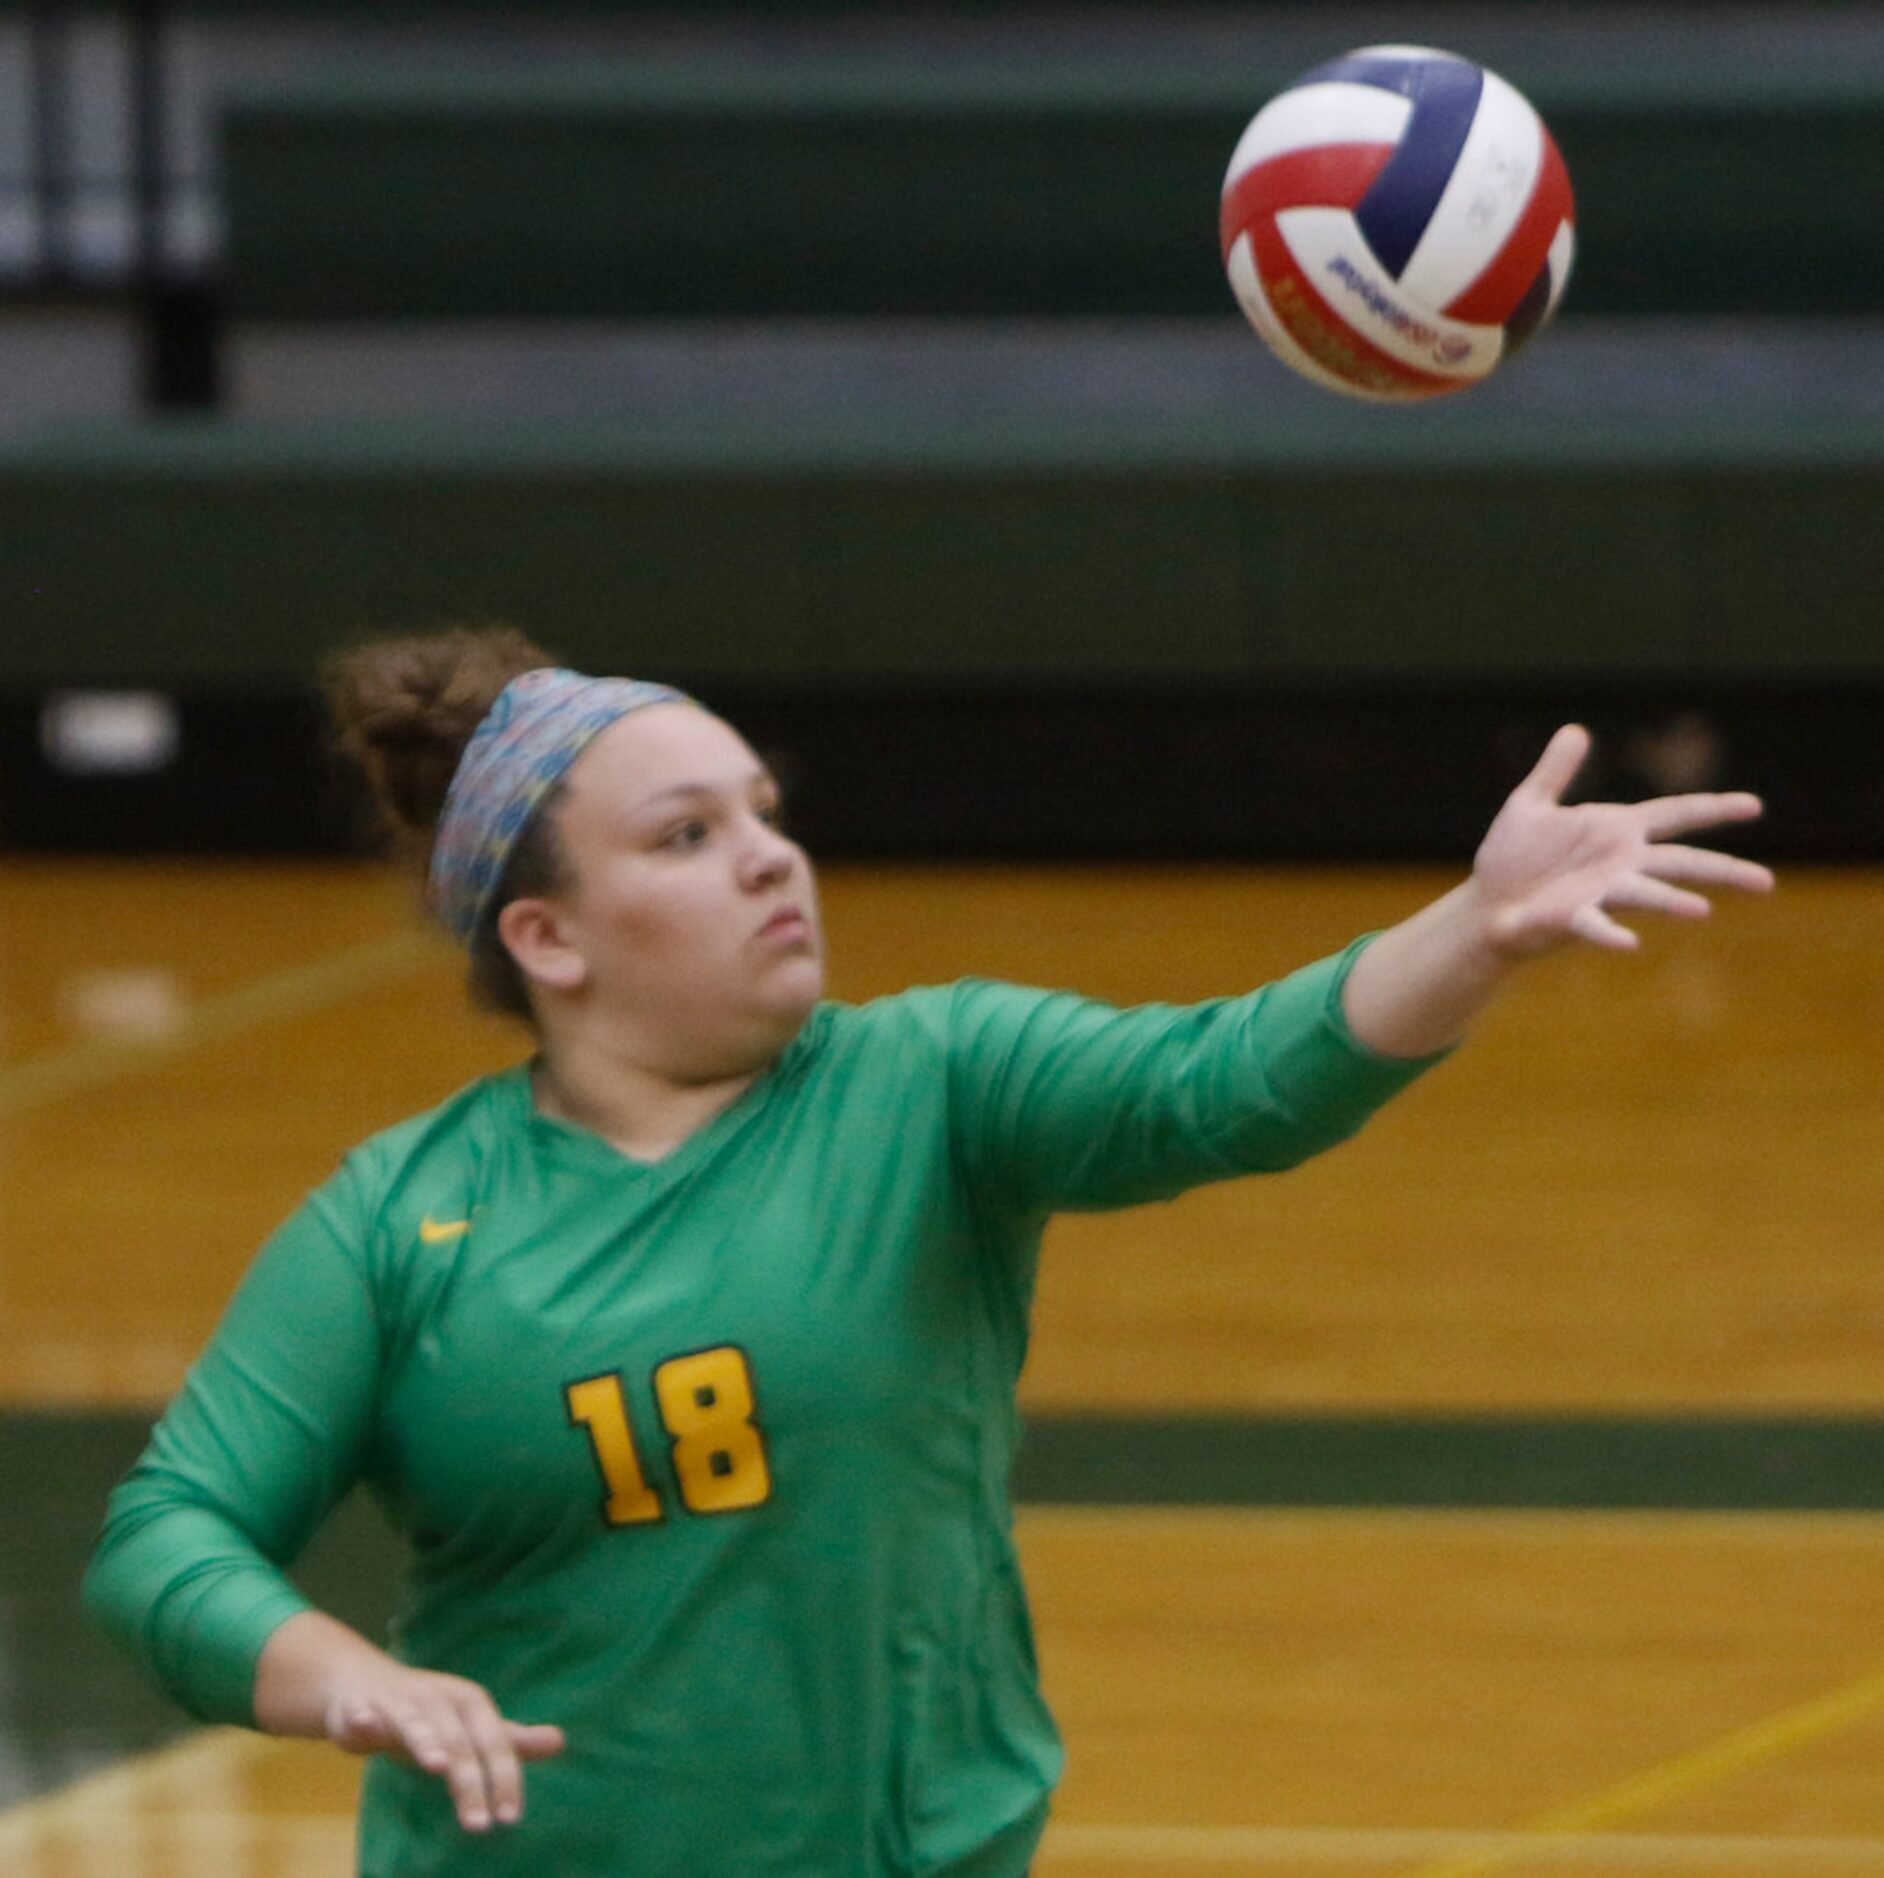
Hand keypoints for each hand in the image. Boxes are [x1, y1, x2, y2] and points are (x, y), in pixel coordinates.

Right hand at [321, 1659, 565, 1832]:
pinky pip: (360, 1715)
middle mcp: (438, 1700)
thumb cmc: (427, 1714)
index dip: (504, 1779)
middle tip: (479, 1825)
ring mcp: (398, 1702)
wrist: (363, 1681)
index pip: (495, 1744)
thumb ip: (511, 1740)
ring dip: (426, 1741)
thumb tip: (561, 1741)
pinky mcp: (359, 1709)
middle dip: (468, 1783)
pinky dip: (363, 1719)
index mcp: (470, 1704)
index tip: (510, 1818)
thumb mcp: (471, 1726)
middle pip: (459, 1744)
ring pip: (414, 1723)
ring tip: (439, 1764)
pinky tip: (362, 1724)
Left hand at [1470, 724, 1774, 958]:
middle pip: (1680, 863)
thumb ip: (1555, 770)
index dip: (1713, 809)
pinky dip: (1611, 935)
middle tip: (1767, 882)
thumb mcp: (1530, 803)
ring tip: (1703, 911)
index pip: (1675, 814)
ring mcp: (1600, 893)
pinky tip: (1630, 945)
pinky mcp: (1572, 919)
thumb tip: (1576, 729)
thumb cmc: (1513, 857)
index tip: (1755, 805)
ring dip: (1673, 902)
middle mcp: (1619, 864)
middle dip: (1722, 870)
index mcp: (1615, 831)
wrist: (1486, 904)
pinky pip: (1596, 926)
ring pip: (1646, 895)